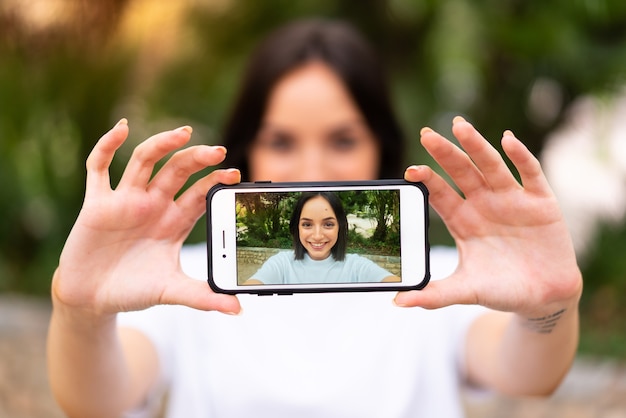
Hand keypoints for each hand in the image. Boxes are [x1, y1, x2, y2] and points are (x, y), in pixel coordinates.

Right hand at [53, 119, 241, 315]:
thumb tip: (238, 309)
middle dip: (196, 158)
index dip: (215, 182)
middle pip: (177, 170)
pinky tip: (121, 129)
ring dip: (162, 145)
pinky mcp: (97, 203)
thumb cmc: (133, 289)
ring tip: (183, 133)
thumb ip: (203, 297)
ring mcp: (126, 201)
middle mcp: (153, 205)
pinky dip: (107, 146)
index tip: (234, 176)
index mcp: (174, 221)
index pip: (199, 193)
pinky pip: (99, 168)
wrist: (92, 299)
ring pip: (144, 162)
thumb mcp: (171, 291)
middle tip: (218, 151)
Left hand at [396, 117, 581, 315]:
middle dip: (445, 153)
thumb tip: (397, 302)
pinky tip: (508, 140)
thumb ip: (434, 295)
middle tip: (427, 134)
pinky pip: (529, 173)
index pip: (440, 194)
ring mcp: (510, 200)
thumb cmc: (501, 290)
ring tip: (459, 126)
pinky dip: (520, 156)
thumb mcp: (466, 291)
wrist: (544, 297)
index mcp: (462, 221)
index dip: (427, 180)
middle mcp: (483, 204)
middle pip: (460, 172)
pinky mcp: (540, 201)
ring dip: (476, 146)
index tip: (410, 170)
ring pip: (490, 166)